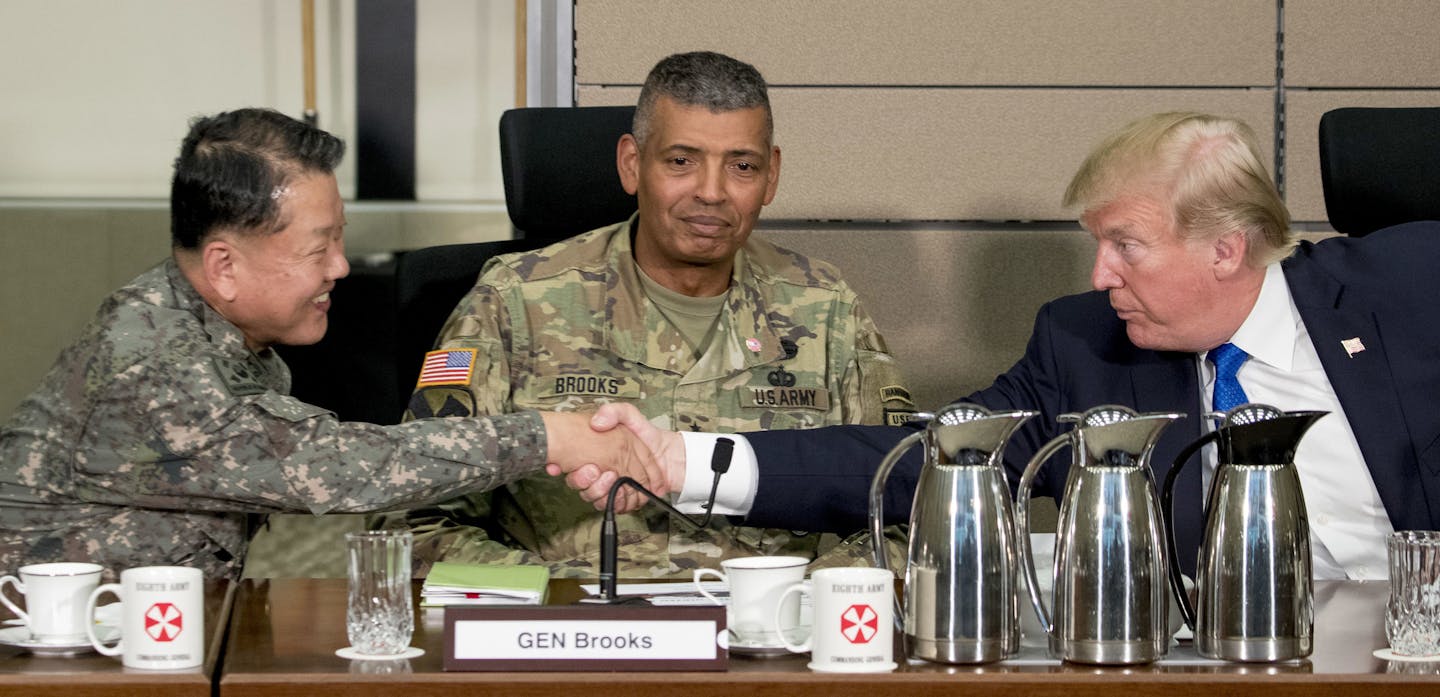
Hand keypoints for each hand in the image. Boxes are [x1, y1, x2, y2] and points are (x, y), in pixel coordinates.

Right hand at [546, 403, 684, 512]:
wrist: (669, 455)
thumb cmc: (648, 435)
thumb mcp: (630, 415)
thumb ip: (614, 412)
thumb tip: (596, 422)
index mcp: (596, 454)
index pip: (572, 465)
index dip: (569, 467)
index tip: (576, 465)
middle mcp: (599, 471)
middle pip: (581, 484)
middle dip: (583, 480)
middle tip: (594, 471)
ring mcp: (610, 486)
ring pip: (593, 497)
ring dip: (599, 491)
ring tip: (610, 478)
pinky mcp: (622, 499)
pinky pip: (612, 506)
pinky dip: (616, 500)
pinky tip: (622, 491)